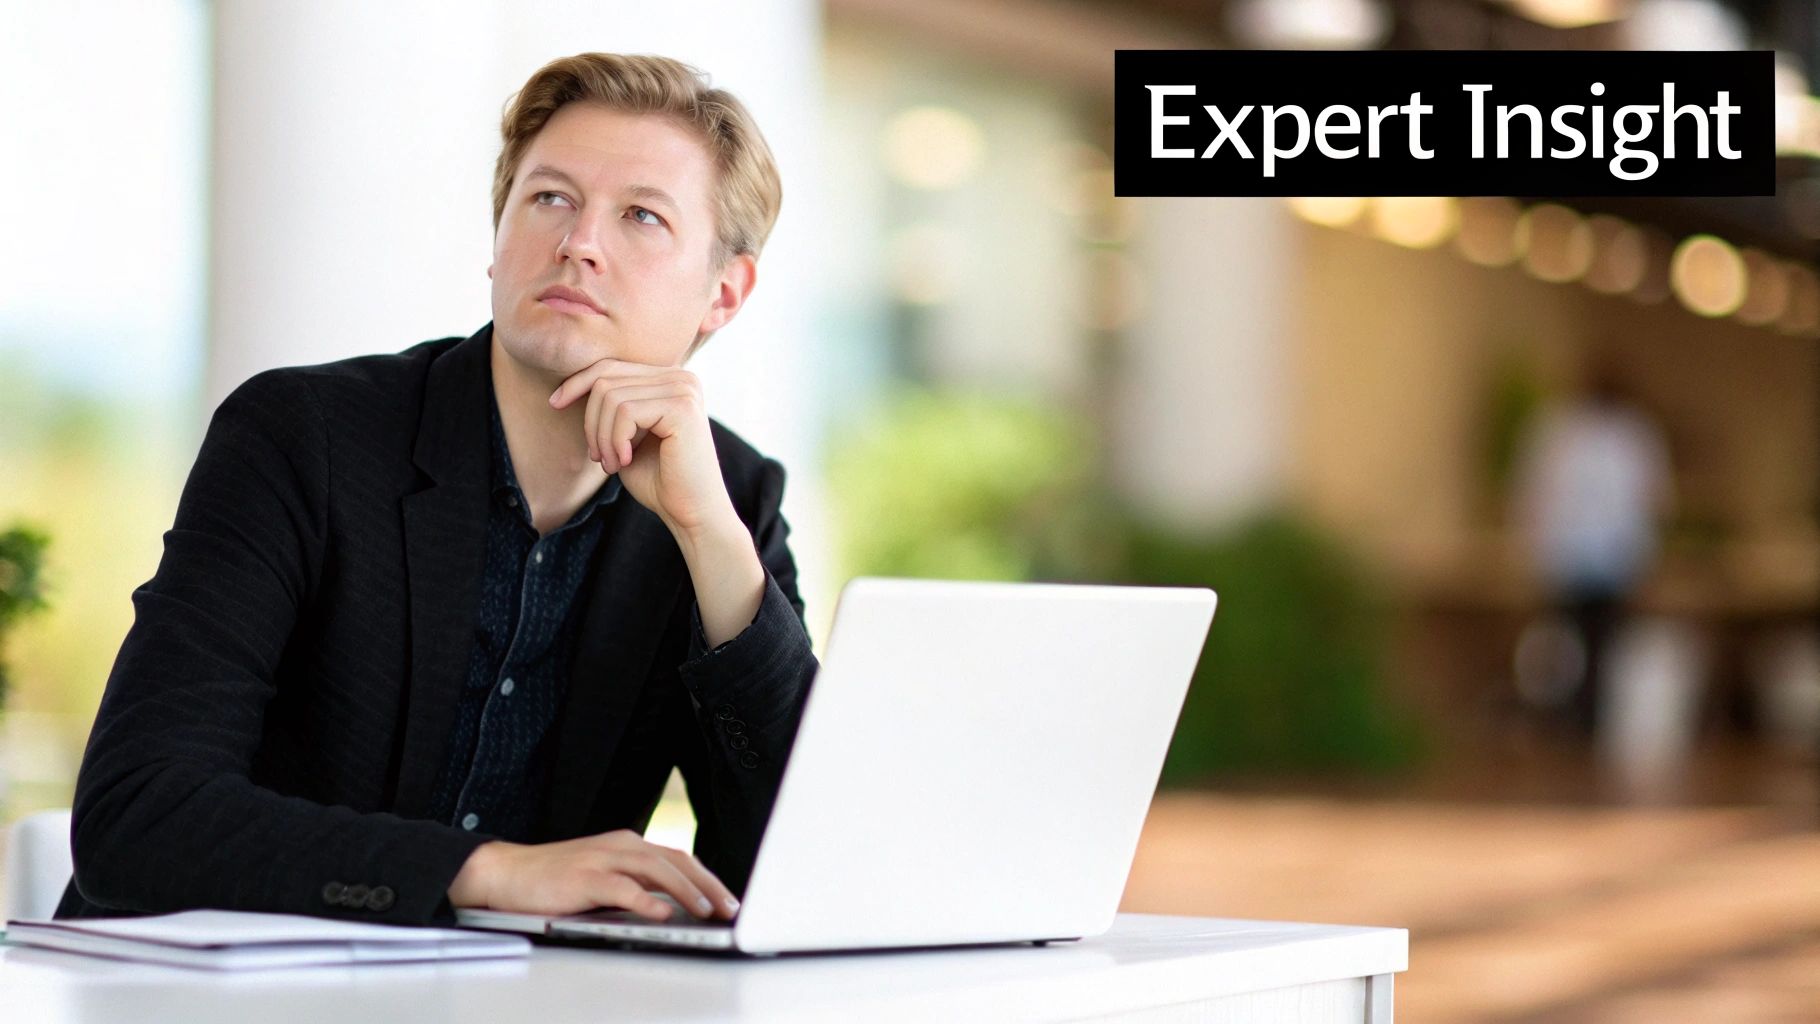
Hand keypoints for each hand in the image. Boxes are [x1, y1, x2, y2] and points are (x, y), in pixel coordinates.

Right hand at [447, 829, 739, 920]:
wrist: (507, 874)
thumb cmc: (556, 881)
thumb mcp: (604, 879)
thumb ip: (636, 887)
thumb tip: (675, 907)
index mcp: (628, 845)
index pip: (679, 858)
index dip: (708, 878)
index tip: (729, 900)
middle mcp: (620, 845)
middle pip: (676, 859)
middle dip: (707, 884)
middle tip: (730, 908)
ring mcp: (602, 858)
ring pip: (655, 868)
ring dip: (684, 890)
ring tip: (705, 910)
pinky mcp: (583, 877)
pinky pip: (621, 886)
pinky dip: (645, 900)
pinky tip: (661, 913)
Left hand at [548, 359, 734, 536]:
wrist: (691, 513)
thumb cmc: (658, 481)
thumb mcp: (626, 437)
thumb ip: (611, 407)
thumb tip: (573, 384)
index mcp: (669, 379)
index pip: (610, 366)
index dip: (577, 383)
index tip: (555, 404)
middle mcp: (681, 377)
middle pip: (606, 378)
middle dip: (591, 421)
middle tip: (599, 457)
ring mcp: (684, 389)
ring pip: (611, 396)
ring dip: (602, 437)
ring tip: (612, 464)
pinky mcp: (682, 406)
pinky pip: (625, 411)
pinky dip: (615, 440)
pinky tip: (625, 462)